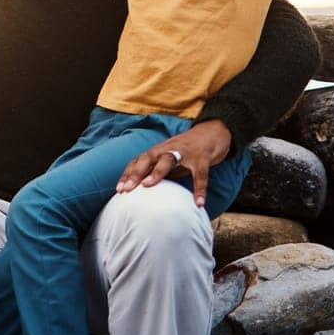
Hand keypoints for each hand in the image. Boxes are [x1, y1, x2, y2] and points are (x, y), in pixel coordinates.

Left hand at [116, 119, 232, 209]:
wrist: (213, 131)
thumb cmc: (188, 150)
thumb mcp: (171, 160)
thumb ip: (159, 171)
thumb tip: (145, 191)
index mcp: (159, 151)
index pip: (139, 161)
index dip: (128, 174)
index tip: (120, 189)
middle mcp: (169, 149)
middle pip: (148, 158)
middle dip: (136, 172)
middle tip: (127, 188)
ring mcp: (186, 151)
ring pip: (168, 159)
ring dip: (157, 172)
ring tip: (148, 186)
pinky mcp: (203, 156)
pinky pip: (200, 173)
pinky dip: (200, 188)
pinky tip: (199, 203)